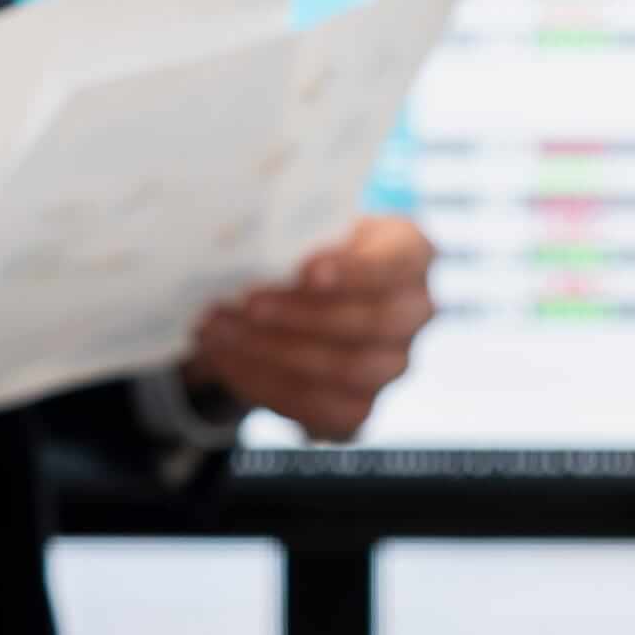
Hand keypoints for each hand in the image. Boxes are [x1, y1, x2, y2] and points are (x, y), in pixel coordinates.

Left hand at [183, 216, 437, 442]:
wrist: (296, 294)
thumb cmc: (304, 247)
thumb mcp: (305, 226)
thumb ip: (294, 234)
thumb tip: (250, 248)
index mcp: (410, 253)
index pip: (394, 263)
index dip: (353, 271)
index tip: (305, 270)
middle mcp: (412, 311)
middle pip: (371, 322)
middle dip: (301, 314)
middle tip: (247, 303)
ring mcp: (391, 364)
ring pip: (344, 369)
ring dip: (274, 351)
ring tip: (222, 329)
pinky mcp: (360, 406)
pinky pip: (318, 407)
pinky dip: (265, 383)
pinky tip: (226, 358)